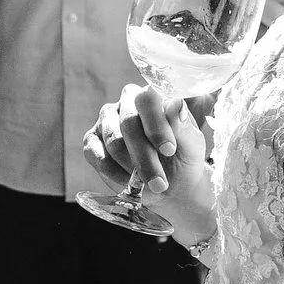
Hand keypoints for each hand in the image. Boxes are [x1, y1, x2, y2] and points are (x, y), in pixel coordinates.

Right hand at [83, 83, 215, 241]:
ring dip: (132, 169)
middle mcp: (126, 103)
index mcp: (152, 96)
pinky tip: (130, 184)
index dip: (156, 125)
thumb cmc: (183, 159)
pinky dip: (115, 175)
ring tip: (151, 184)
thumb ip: (183, 125)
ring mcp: (106, 121)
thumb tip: (176, 103)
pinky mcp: (92, 142)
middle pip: (128, 124)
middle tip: (160, 182)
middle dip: (145, 157)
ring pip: (114, 143)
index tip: (169, 150)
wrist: (172, 187)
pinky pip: (98, 157)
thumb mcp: (192, 145)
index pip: (147, 98)